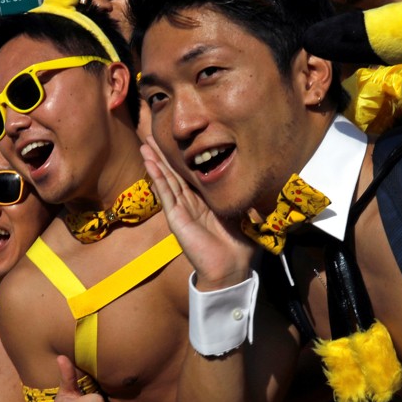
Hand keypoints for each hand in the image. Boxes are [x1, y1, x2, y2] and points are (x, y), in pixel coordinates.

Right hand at [142, 137, 254, 290]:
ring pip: (166, 181)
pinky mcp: (176, 218)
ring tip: (144, 144)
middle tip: (151, 134)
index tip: (176, 140)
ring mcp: (181, 210)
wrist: (231, 268)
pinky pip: (166, 194)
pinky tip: (149, 164)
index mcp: (206, 201)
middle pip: (174, 174)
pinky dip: (157, 178)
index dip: (182, 158)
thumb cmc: (239, 245)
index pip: (191, 175)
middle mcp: (191, 203)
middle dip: (163, 155)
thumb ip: (245, 198)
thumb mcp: (245, 214)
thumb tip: (257, 181)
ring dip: (155, 162)